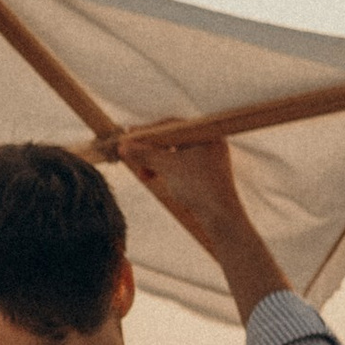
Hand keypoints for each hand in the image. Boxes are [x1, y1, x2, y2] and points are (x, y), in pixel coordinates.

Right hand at [121, 132, 247, 248]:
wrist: (221, 218)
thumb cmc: (199, 187)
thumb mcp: (167, 167)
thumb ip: (145, 154)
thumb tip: (123, 146)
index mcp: (205, 134)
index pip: (171, 126)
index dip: (147, 131)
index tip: (128, 136)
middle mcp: (209, 143)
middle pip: (172, 140)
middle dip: (150, 149)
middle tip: (132, 156)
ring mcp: (208, 159)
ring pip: (175, 154)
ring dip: (156, 162)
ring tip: (143, 175)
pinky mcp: (205, 175)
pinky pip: (181, 166)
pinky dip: (166, 171)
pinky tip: (155, 178)